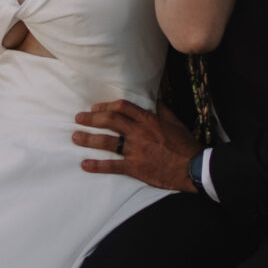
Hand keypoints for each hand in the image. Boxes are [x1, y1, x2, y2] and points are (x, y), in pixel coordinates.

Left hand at [74, 98, 196, 191]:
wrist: (193, 168)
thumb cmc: (186, 146)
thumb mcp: (176, 123)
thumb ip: (162, 111)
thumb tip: (154, 99)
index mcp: (149, 120)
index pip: (123, 107)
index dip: (106, 106)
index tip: (95, 107)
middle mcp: (139, 133)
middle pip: (110, 121)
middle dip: (91, 118)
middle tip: (78, 118)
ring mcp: (136, 151)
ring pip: (107, 142)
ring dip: (88, 139)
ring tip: (75, 137)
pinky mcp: (135, 168)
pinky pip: (112, 166)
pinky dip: (97, 165)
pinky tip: (84, 164)